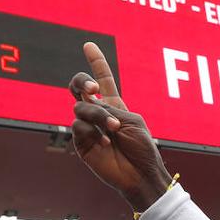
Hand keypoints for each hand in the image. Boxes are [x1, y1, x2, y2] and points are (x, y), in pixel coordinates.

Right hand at [69, 42, 172, 211]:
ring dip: (99, 116)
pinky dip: (93, 132)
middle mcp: (98, 114)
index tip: (89, 45)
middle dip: (82, 80)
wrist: (140, 174)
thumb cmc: (142, 148)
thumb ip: (110, 108)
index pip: (102, 80)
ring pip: (81, 107)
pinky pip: (78, 127)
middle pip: (79, 87)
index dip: (96, 62)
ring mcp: (88, 128)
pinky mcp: (81, 143)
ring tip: (113, 129)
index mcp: (114, 105)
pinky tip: (106, 143)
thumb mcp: (131, 120)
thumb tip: (87, 104)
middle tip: (93, 87)